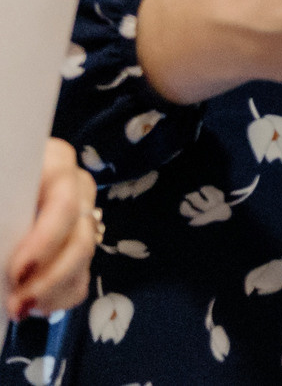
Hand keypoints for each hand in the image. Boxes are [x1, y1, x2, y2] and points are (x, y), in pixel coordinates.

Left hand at [6, 139, 94, 319]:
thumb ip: (0, 216)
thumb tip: (3, 246)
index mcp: (54, 162)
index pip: (64, 201)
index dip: (46, 239)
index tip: (17, 272)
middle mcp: (76, 188)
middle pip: (80, 236)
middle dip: (50, 276)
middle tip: (16, 303)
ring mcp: (81, 218)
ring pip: (83, 260)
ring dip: (51, 291)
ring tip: (18, 309)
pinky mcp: (77, 248)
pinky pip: (80, 279)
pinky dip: (57, 299)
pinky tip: (33, 307)